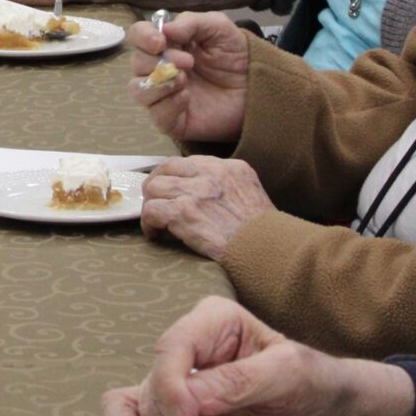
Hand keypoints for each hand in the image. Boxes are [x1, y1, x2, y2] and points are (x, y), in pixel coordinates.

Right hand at [98, 297, 415, 415]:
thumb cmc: (311, 382)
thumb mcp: (288, 374)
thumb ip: (240, 382)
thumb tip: (193, 398)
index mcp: (214, 321)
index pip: (173, 348)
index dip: (172, 387)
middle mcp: (189, 347)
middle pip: (157, 387)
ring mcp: (179, 382)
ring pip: (148, 413)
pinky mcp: (174, 413)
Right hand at [127, 11, 252, 145]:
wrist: (257, 88)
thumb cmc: (236, 56)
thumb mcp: (219, 28)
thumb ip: (192, 23)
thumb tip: (164, 30)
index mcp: (167, 44)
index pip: (138, 36)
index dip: (142, 37)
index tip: (160, 42)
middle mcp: (159, 68)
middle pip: (136, 63)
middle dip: (158, 61)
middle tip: (189, 62)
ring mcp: (164, 95)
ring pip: (137, 90)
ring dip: (157, 83)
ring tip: (184, 81)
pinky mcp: (172, 120)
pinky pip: (155, 115)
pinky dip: (167, 105)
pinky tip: (187, 98)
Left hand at [139, 155, 275, 260]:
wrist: (267, 253)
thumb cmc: (263, 234)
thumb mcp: (251, 195)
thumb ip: (229, 186)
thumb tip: (204, 193)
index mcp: (230, 168)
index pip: (189, 162)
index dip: (174, 177)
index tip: (171, 189)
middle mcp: (212, 174)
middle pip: (166, 169)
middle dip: (157, 186)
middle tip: (156, 202)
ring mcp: (196, 192)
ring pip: (154, 187)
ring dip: (151, 205)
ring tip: (156, 221)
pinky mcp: (183, 212)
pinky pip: (152, 210)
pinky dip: (149, 224)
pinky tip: (156, 235)